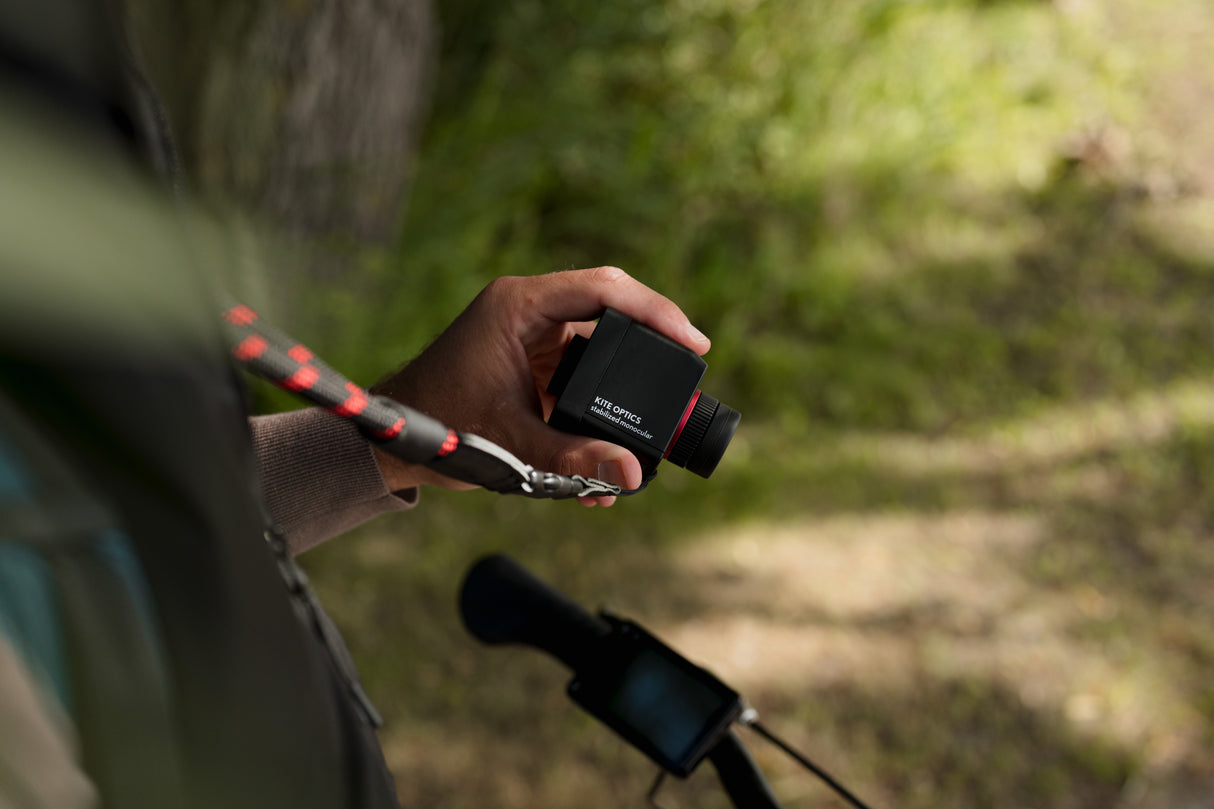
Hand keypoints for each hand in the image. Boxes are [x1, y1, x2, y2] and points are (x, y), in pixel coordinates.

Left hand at [370, 267, 709, 505]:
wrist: (395, 440)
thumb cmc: (437, 426)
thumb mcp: (511, 443)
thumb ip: (573, 457)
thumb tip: (632, 475)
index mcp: (519, 306)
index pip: (604, 290)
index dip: (656, 312)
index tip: (693, 343)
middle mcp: (530, 310)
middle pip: (612, 308)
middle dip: (654, 343)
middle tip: (690, 373)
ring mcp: (534, 334)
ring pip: (602, 342)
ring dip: (629, 377)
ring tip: (657, 414)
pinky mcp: (536, 360)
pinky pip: (585, 370)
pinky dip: (604, 400)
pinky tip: (618, 433)